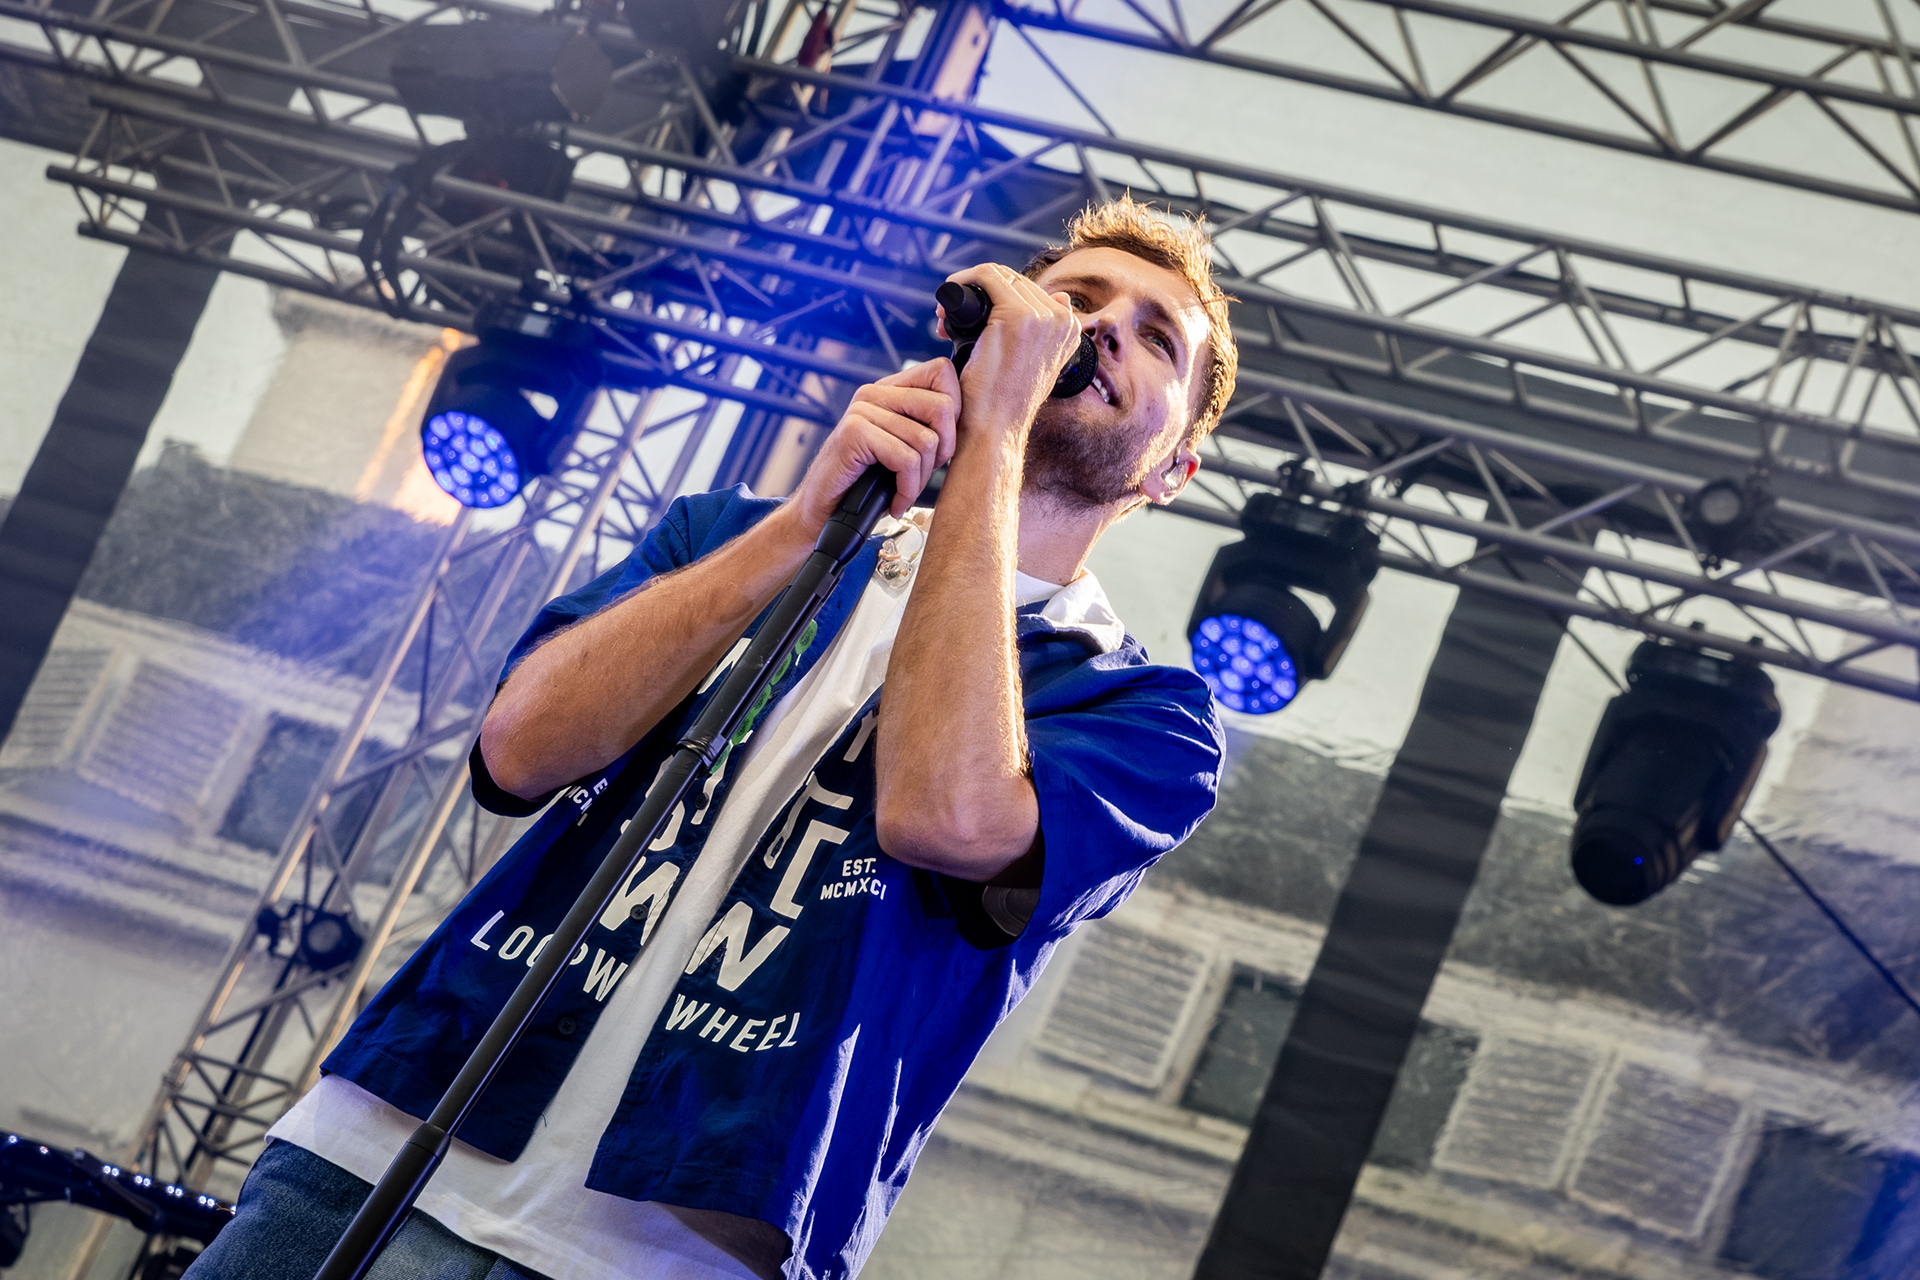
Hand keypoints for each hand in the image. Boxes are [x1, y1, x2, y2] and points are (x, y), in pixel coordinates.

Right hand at [786, 358, 960, 532]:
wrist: (823, 511)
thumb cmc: (867, 484)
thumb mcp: (904, 449)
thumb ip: (928, 427)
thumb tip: (968, 420)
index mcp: (890, 389)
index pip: (942, 372)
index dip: (954, 410)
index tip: (941, 444)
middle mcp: (875, 393)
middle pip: (942, 406)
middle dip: (944, 449)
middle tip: (924, 473)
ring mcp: (862, 410)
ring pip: (926, 439)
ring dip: (921, 478)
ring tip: (904, 491)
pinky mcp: (854, 432)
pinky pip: (905, 459)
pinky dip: (907, 488)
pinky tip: (896, 501)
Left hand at [940, 263, 1083, 453]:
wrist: (994, 429)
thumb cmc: (1004, 403)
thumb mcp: (1037, 366)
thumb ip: (1049, 334)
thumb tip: (1061, 298)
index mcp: (1070, 329)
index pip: (1031, 291)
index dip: (997, 296)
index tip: (969, 317)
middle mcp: (1062, 320)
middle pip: (1014, 282)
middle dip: (979, 294)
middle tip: (949, 319)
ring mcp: (1042, 317)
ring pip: (999, 276)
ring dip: (967, 289)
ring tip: (945, 319)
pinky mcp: (1017, 316)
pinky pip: (987, 276)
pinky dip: (964, 280)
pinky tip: (948, 295)